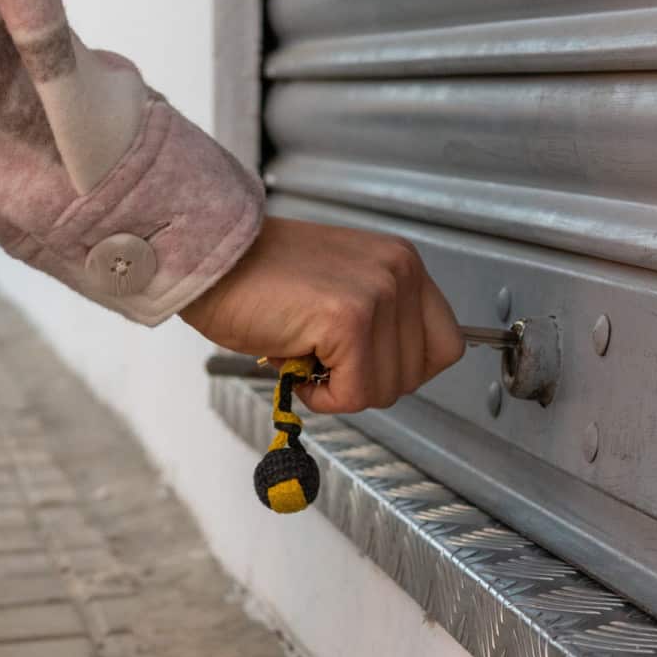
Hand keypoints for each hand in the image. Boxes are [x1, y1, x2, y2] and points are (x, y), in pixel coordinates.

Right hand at [180, 216, 465, 412]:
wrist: (210, 261)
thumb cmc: (257, 278)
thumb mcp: (340, 288)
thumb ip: (379, 319)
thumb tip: (394, 370)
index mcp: (401, 262)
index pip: (446, 344)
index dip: (403, 369)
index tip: (364, 366)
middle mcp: (399, 272)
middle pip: (416, 374)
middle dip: (365, 381)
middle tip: (321, 358)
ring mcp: (378, 294)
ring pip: (386, 389)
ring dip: (340, 387)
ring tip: (303, 352)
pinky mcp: (349, 319)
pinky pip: (355, 393)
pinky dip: (322, 395)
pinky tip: (294, 362)